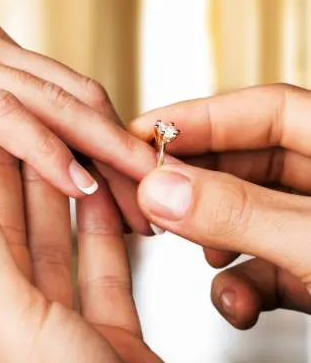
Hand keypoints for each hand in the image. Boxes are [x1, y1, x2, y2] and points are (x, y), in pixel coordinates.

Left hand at [0, 130, 159, 361]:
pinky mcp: (108, 335)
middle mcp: (2, 329)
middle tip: (7, 111)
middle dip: (4, 167)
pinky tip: (96, 186)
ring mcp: (56, 331)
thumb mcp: (9, 326)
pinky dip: (100, 227)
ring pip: (50, 242)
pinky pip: (100, 269)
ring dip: (55, 189)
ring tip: (52, 136)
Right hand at [130, 83, 310, 328]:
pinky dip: (244, 286)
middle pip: (248, 165)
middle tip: (153, 197)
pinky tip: (237, 302)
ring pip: (250, 219)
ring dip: (217, 244)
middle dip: (198, 188)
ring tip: (202, 256)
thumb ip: (242, 214)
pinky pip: (269, 267)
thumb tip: (165, 190)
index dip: (202, 118)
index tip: (144, 135)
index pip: (267, 110)